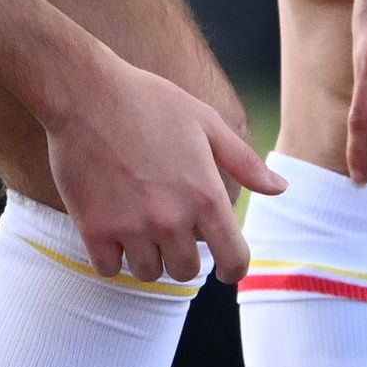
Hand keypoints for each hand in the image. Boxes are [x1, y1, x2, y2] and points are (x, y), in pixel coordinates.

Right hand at [44, 54, 278, 283]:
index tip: (228, 270)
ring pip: (147, 273)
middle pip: (186, 272)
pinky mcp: (94, 230)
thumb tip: (280, 188)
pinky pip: (109, 269)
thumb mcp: (206, 123)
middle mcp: (171, 219)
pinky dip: (112, 257)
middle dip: (184, 257)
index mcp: (205, 195)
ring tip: (141, 228)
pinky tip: (113, 232)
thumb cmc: (150, 102)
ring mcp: (131, 227)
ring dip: (148, 257)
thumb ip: (244, 163)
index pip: (233, 259)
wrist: (87, 93)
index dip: (235, 269)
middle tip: (172, 232)